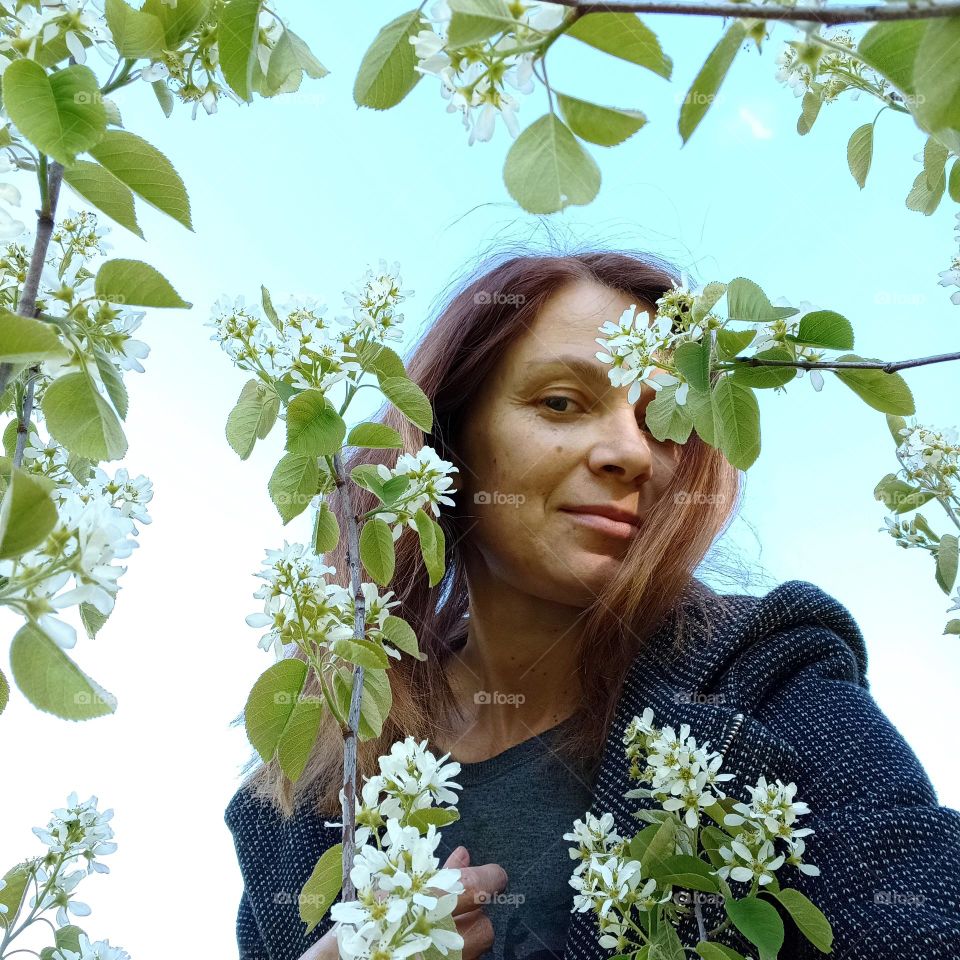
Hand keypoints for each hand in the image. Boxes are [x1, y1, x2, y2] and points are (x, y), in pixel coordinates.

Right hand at [296, 845, 507, 959]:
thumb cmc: (360, 925)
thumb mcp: (387, 890)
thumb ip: (429, 874)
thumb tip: (463, 854)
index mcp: (425, 906)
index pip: (477, 887)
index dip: (491, 878)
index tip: (494, 876)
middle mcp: (441, 941)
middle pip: (484, 927)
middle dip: (474, 916)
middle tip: (456, 908)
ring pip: (477, 949)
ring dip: (466, 937)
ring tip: (442, 929)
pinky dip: (455, 953)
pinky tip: (435, 946)